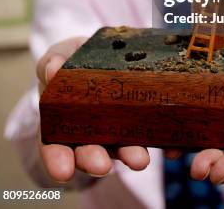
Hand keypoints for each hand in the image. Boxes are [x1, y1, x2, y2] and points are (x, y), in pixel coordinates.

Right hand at [37, 37, 149, 182]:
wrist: (104, 51)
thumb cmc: (73, 59)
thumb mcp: (60, 57)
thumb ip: (53, 63)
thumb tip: (54, 70)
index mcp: (61, 121)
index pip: (53, 147)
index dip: (57, 160)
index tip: (63, 171)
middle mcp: (88, 133)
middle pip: (88, 154)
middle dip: (94, 161)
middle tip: (101, 166)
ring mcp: (116, 129)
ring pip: (120, 148)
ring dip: (129, 154)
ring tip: (139, 159)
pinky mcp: (141, 120)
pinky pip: (150, 133)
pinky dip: (161, 141)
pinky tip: (170, 145)